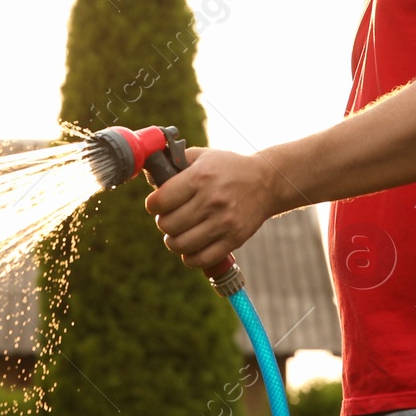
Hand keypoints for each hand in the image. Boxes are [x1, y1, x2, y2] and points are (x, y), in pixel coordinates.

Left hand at [143, 147, 277, 270]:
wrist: (266, 182)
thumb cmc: (229, 168)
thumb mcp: (202, 156)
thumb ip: (174, 163)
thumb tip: (149, 176)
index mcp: (200, 177)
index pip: (160, 201)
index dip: (153, 204)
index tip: (157, 204)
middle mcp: (211, 200)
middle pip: (168, 225)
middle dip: (163, 223)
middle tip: (169, 219)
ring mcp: (224, 222)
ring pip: (181, 245)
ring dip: (173, 242)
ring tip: (177, 235)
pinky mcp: (234, 239)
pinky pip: (201, 259)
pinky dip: (190, 258)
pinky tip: (190, 248)